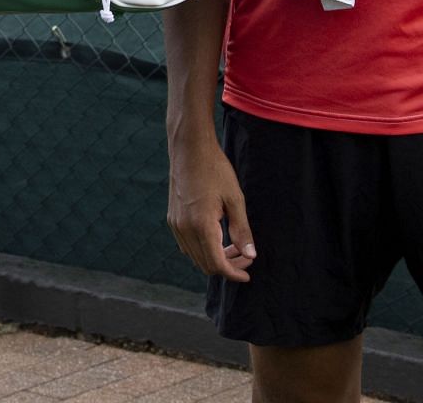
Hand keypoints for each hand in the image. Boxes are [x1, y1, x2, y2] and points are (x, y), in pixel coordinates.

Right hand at [166, 136, 255, 281]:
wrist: (189, 148)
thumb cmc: (215, 169)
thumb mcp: (235, 198)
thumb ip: (242, 230)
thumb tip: (250, 255)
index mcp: (202, 225)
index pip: (217, 264)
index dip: (234, 273)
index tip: (247, 274)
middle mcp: (185, 229)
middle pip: (206, 264)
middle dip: (227, 266)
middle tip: (245, 256)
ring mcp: (176, 224)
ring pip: (195, 256)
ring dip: (215, 258)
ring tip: (234, 246)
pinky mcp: (173, 219)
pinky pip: (187, 245)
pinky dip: (203, 249)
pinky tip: (217, 237)